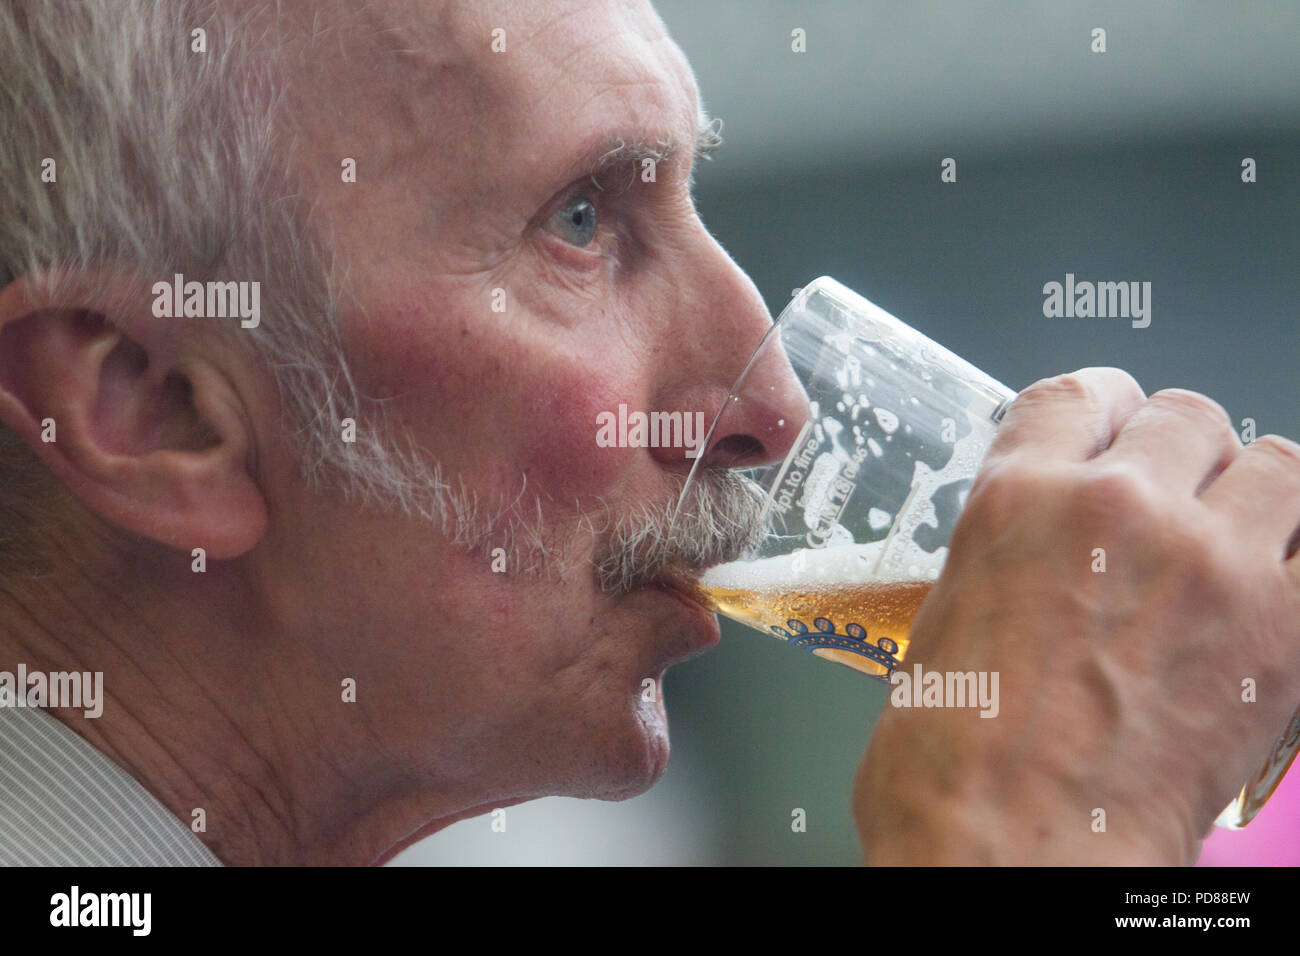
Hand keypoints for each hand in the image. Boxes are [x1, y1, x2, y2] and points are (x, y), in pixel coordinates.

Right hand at [853, 367, 1299, 863]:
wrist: (1015, 854)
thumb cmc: (953, 765)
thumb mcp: (944, 620)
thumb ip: (1007, 555)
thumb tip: (1042, 552)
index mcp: (1019, 498)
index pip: (1078, 394)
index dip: (1103, 407)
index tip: (1115, 424)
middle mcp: (1116, 508)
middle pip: (1185, 415)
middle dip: (1178, 452)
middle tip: (1170, 499)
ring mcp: (1208, 562)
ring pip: (1276, 461)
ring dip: (1254, 492)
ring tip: (1234, 538)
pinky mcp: (1280, 628)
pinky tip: (1273, 590)